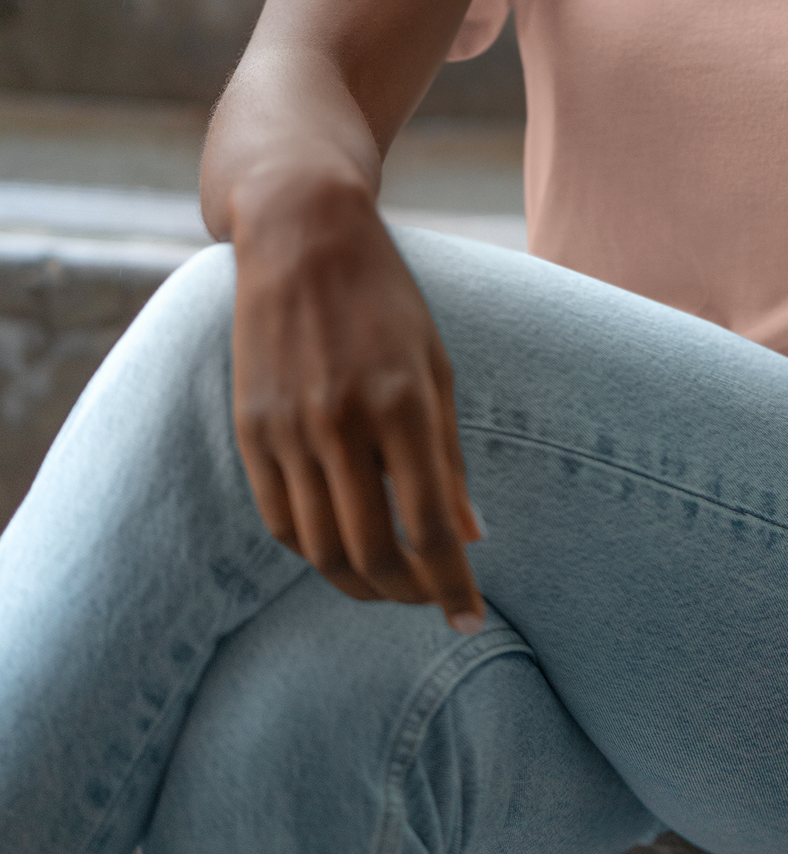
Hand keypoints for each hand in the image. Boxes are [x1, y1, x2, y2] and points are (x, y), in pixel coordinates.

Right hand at [230, 169, 485, 631]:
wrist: (301, 233)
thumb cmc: (385, 297)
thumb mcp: (436, 365)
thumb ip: (449, 457)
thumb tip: (469, 538)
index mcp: (402, 404)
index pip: (427, 528)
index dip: (451, 586)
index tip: (470, 619)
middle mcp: (341, 423)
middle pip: (372, 551)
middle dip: (408, 594)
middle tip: (432, 602)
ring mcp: (288, 428)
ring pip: (320, 548)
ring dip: (361, 583)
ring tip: (392, 588)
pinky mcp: (249, 428)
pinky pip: (279, 518)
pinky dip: (312, 551)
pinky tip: (340, 553)